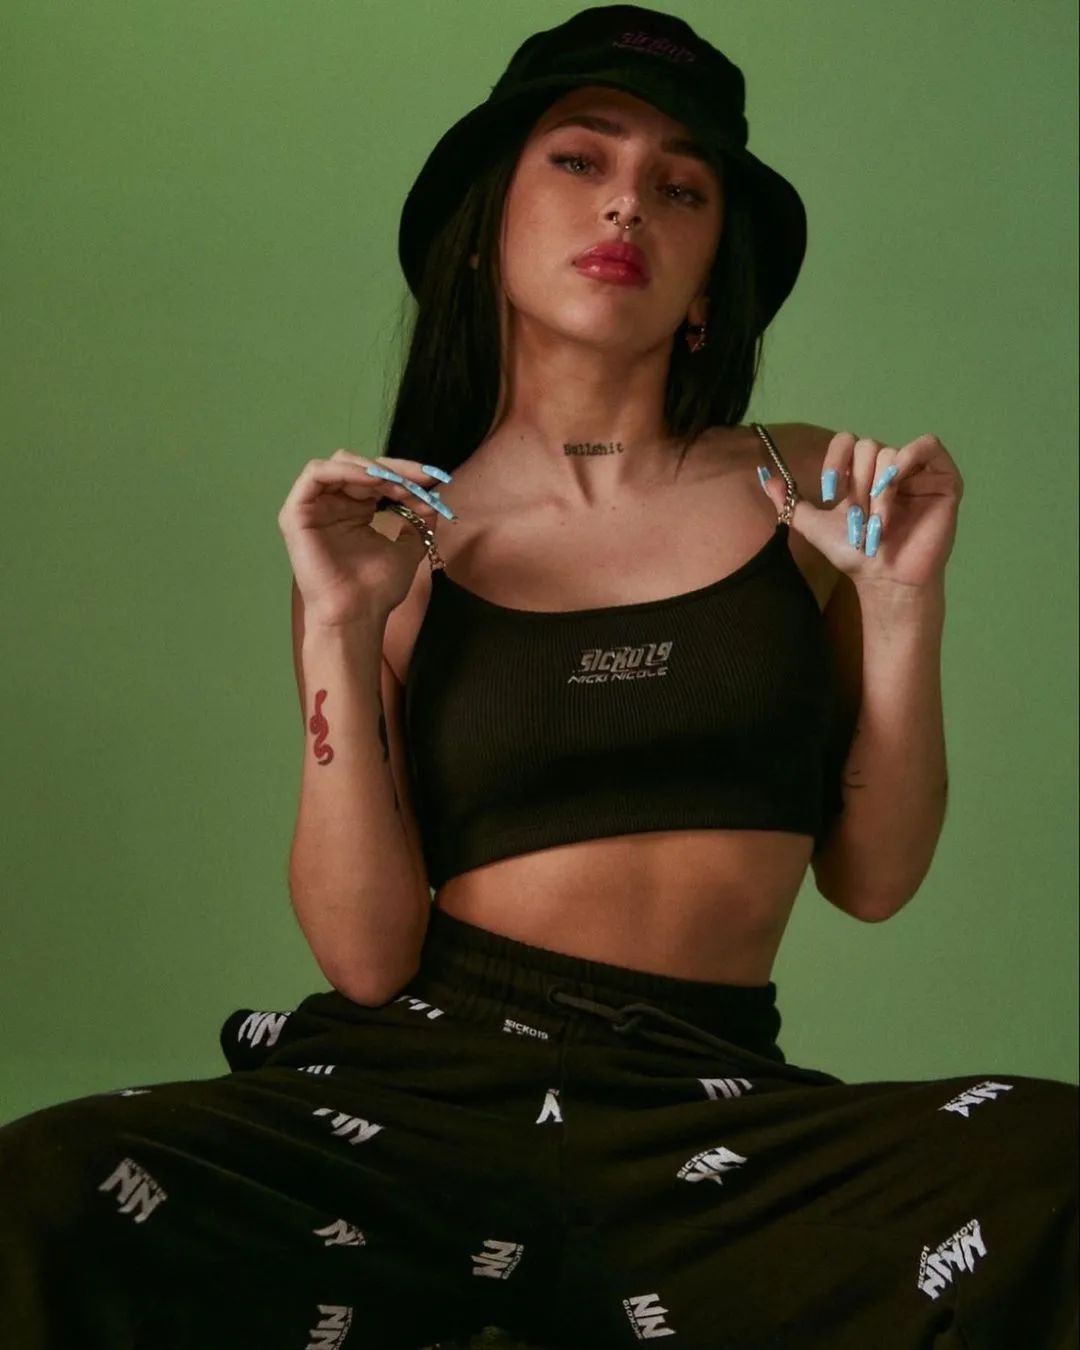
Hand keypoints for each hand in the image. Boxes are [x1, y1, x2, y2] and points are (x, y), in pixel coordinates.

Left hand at [758, 431, 963, 592]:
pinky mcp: (944, 478)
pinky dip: (909, 457)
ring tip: (878, 521)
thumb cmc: (854, 554)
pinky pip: (928, 444)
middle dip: (858, 485)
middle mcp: (889, 467)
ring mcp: (917, 472)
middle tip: (859, 518)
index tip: (829, 494)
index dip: (835, 462)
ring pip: (891, 453)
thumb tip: (763, 476)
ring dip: (878, 490)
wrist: (884, 578)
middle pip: (868, 448)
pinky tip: (894, 484)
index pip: (846, 442)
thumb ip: (790, 503)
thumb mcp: (813, 526)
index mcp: (862, 473)